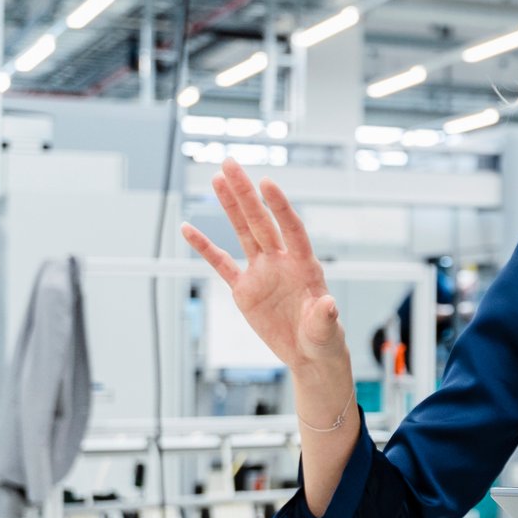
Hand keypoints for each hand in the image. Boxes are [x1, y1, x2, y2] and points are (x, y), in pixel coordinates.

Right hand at [179, 159, 348, 385]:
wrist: (309, 354)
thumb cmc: (324, 340)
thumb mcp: (326, 330)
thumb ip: (325, 316)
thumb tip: (328, 303)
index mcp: (305, 265)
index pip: (291, 229)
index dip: (280, 207)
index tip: (267, 183)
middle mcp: (282, 261)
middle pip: (261, 221)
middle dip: (246, 193)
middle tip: (229, 164)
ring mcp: (262, 272)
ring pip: (243, 233)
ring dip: (230, 207)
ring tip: (217, 179)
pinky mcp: (244, 289)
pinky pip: (222, 264)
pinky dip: (205, 248)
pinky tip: (189, 228)